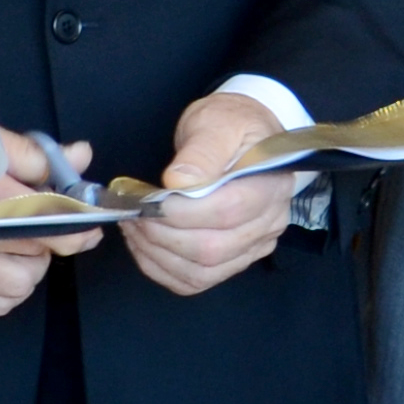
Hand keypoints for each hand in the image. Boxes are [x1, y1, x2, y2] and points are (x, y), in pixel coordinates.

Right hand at [0, 125, 104, 319]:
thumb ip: (32, 152)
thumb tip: (81, 155)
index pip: (52, 222)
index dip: (79, 227)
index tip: (91, 227)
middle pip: (39, 258)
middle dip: (49, 244)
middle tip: (40, 228)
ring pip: (21, 285)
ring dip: (28, 270)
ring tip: (16, 249)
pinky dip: (7, 292)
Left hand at [120, 87, 298, 300]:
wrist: (243, 136)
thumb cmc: (230, 125)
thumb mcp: (216, 122)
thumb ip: (201, 149)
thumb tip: (178, 181)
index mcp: (270, 184)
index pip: (228, 211)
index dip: (182, 212)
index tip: (149, 200)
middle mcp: (269, 222)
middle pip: (213, 249)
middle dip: (162, 236)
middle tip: (133, 215)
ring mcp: (254, 246)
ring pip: (203, 272)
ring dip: (158, 255)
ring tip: (133, 228)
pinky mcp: (235, 259)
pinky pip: (197, 280)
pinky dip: (164, 270)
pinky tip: (144, 247)